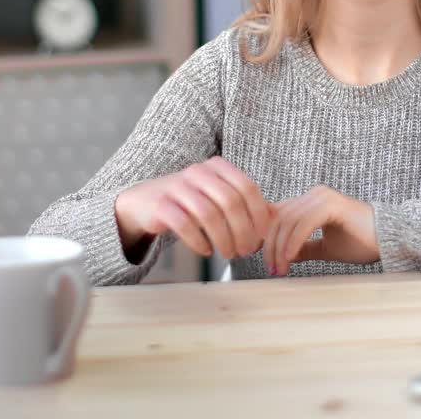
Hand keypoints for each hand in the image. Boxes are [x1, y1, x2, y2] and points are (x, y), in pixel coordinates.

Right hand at [114, 157, 272, 260]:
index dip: (259, 215)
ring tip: (228, 254)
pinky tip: (206, 250)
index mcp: (218, 166)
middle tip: (247, 251)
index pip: (248, 188)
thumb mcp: (218, 197)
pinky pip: (184, 224)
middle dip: (243, 231)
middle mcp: (198, 172)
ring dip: (223, 239)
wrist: (146, 202)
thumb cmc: (190, 202)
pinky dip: (199, 241)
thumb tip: (275, 221)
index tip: (263, 237)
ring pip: (208, 214)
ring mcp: (177, 186)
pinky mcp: (161, 205)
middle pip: (230, 202)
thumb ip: (245, 206)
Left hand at [264, 186, 379, 275]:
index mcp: (311, 201)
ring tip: (279, 268)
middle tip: (271, 269)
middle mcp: (315, 194)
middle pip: (278, 218)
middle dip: (270, 246)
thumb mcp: (325, 247)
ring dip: (280, 247)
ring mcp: (323, 197)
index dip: (266, 236)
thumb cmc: (362, 242)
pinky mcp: (332, 205)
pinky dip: (294, 241)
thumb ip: (303, 247)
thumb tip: (282, 255)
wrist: (390, 240)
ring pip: (288, 220)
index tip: (264, 260)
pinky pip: (304, 223)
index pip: (278, 215)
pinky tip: (289, 258)